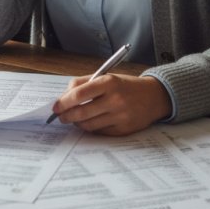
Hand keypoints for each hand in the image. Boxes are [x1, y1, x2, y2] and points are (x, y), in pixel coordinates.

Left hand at [50, 74, 171, 135]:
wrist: (154, 96)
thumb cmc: (126, 85)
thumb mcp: (107, 77)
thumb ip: (84, 83)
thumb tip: (64, 96)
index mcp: (109, 82)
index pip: (79, 94)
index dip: (64, 101)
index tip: (55, 106)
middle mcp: (115, 99)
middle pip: (81, 112)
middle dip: (66, 115)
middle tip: (60, 116)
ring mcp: (120, 116)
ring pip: (88, 125)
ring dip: (77, 123)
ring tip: (73, 119)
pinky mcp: (123, 130)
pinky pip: (99, 132)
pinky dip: (90, 128)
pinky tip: (88, 123)